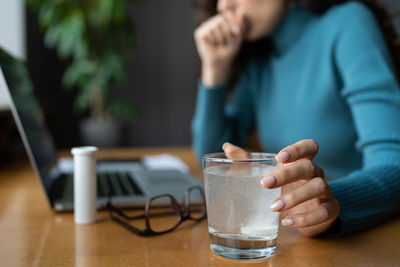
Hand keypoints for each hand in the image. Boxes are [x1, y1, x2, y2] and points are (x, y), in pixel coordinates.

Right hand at [194, 12, 244, 86]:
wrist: (221, 62)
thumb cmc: (229, 50)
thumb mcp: (238, 38)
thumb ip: (240, 27)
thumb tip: (239, 19)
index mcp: (221, 20)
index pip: (228, 15)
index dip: (232, 27)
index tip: (232, 37)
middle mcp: (212, 22)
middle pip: (221, 19)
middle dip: (226, 32)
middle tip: (224, 42)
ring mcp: (205, 27)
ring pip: (215, 26)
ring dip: (220, 38)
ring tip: (219, 44)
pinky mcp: (199, 34)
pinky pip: (208, 32)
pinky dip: (213, 40)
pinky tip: (212, 45)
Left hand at [223, 140, 339, 236]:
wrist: (305, 214)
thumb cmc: (284, 188)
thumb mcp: (266, 174)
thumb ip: (247, 161)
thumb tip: (227, 147)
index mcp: (302, 162)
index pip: (309, 146)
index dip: (297, 149)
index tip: (280, 157)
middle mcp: (317, 174)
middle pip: (309, 167)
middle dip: (287, 174)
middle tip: (265, 184)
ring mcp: (326, 191)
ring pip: (319, 187)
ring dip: (295, 197)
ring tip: (274, 207)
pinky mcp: (330, 210)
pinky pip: (324, 212)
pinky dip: (306, 218)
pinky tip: (287, 222)